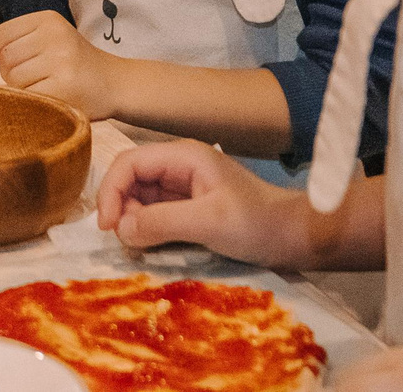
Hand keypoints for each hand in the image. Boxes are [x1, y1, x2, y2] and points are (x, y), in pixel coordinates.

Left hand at [0, 11, 121, 120]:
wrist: (115, 83)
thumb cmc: (74, 64)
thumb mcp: (50, 40)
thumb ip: (18, 43)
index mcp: (48, 20)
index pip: (2, 33)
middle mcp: (55, 35)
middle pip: (6, 59)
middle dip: (10, 74)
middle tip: (33, 78)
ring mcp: (61, 61)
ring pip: (14, 79)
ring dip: (21, 90)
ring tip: (46, 87)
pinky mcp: (65, 86)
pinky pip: (28, 96)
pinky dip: (33, 102)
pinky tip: (51, 98)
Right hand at [96, 139, 307, 264]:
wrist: (295, 237)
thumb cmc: (257, 223)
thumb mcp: (210, 222)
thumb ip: (162, 222)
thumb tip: (120, 230)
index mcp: (184, 156)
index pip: (129, 163)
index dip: (110, 191)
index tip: (107, 227)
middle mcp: (179, 166)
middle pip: (131, 179)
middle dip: (120, 207)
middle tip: (125, 242)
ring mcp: (184, 187)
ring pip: (141, 198)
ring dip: (132, 220)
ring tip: (139, 246)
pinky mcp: (189, 208)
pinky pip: (155, 214)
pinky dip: (147, 229)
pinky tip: (151, 246)